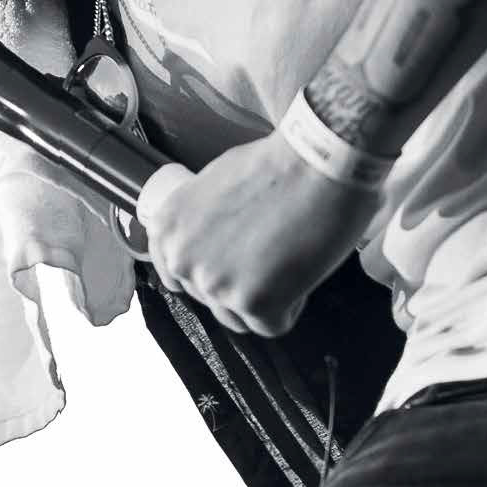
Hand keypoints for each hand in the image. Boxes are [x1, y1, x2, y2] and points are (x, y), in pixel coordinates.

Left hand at [137, 130, 384, 335]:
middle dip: (241, 283)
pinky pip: (273, 324)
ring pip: (240, 317)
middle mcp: (183, 259)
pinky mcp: (254, 303)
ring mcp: (216, 284)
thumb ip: (201, 222)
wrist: (319, 162)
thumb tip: (212, 245)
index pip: (176, 276)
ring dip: (265, 299)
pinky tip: (301, 270)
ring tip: (287, 259)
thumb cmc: (279, 164)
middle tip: (271, 252)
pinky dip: (293, 304)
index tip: (231, 265)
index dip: (210, 271)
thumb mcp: (215, 183)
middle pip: (211, 298)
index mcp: (167, 227)